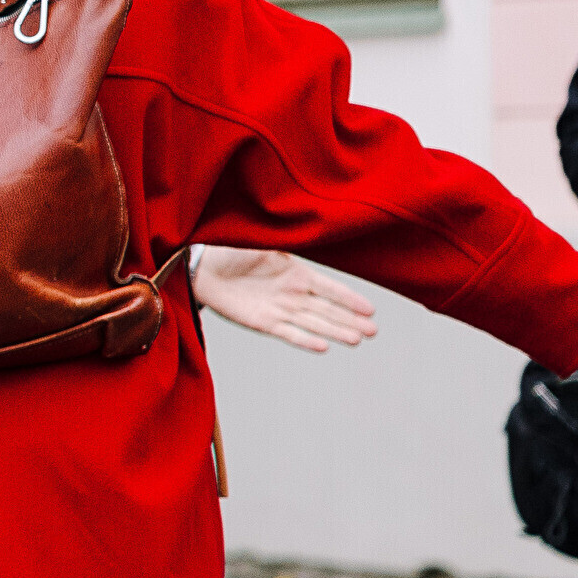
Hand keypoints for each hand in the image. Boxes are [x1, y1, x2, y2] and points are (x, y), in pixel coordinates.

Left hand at [191, 248, 377, 352]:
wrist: (203, 270)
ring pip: (314, 323)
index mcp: (296, 272)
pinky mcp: (264, 323)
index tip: (371, 309)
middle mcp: (292, 294)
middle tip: (374, 331)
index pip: (329, 288)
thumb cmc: (231, 251)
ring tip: (357, 339)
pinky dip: (305, 339)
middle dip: (351, 320)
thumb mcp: (260, 243)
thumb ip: (283, 246)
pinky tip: (324, 346)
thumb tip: (303, 230)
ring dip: (335, 332)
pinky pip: (288, 333)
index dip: (349, 298)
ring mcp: (280, 310)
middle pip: (328, 310)